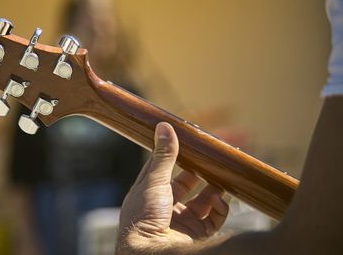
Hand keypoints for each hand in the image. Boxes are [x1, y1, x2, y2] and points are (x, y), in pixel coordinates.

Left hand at [117, 123, 228, 254]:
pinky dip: (220, 209)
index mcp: (148, 192)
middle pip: (185, 183)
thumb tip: (165, 126)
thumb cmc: (144, 216)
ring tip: (223, 176)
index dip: (174, 153)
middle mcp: (164, 206)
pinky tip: (221, 200)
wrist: (152, 253)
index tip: (189, 140)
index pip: (162, 167)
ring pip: (202, 201)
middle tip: (212, 158)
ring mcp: (181, 221)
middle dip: (199, 171)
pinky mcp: (196, 234)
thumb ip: (163, 155)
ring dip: (214, 189)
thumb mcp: (154, 181)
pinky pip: (214, 219)